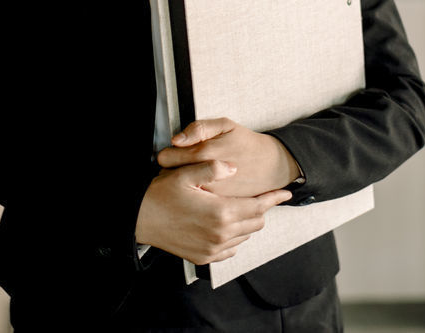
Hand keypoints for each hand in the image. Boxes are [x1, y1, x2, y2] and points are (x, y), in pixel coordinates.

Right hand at [135, 161, 292, 264]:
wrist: (139, 220)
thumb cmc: (160, 196)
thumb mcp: (185, 174)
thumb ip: (212, 168)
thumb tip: (233, 167)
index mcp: (221, 213)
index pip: (258, 206)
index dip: (274, 198)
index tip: (285, 192)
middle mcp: (221, 235)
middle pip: (256, 222)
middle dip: (261, 208)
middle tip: (260, 195)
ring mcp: (213, 249)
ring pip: (245, 236)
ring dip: (248, 222)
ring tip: (241, 207)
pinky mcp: (204, 257)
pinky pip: (231, 249)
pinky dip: (235, 237)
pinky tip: (227, 224)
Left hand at [157, 118, 300, 196]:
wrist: (272, 166)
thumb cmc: (247, 144)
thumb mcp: (226, 126)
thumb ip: (199, 128)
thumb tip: (177, 140)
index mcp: (206, 153)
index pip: (168, 158)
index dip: (168, 155)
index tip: (172, 154)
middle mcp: (207, 177)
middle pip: (172, 177)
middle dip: (173, 171)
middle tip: (183, 166)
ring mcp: (213, 195)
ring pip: (182, 192)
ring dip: (183, 185)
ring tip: (194, 177)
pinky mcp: (220, 207)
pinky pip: (197, 203)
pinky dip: (196, 196)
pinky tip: (204, 188)